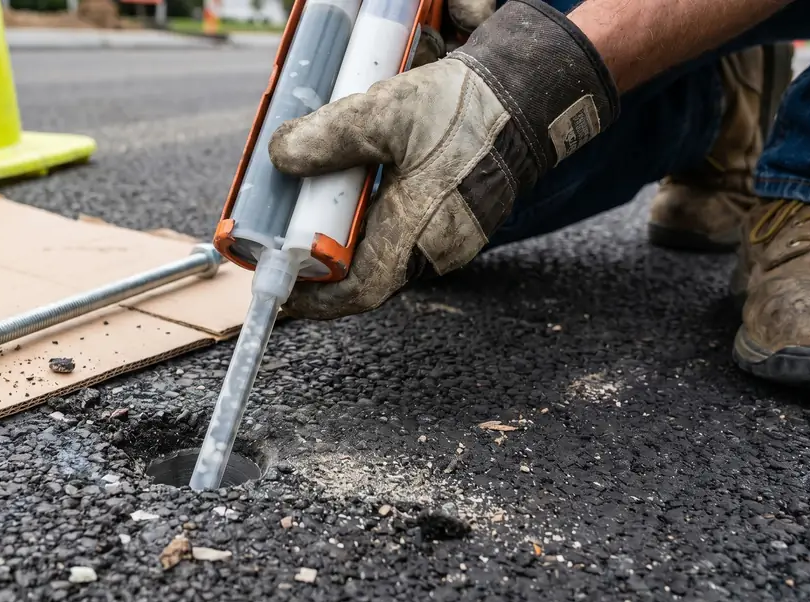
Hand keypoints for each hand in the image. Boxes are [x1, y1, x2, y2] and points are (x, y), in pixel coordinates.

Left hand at [268, 0, 619, 319]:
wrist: (529, 94)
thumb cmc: (468, 109)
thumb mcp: (385, 113)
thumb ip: (328, 136)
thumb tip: (281, 157)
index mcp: (418, 232)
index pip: (358, 291)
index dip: (315, 299)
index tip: (282, 291)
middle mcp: (436, 248)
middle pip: (364, 271)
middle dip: (323, 260)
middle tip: (285, 238)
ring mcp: (450, 238)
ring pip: (383, 250)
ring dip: (347, 235)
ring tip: (312, 210)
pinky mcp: (457, 221)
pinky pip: (404, 233)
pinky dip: (373, 219)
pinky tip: (356, 190)